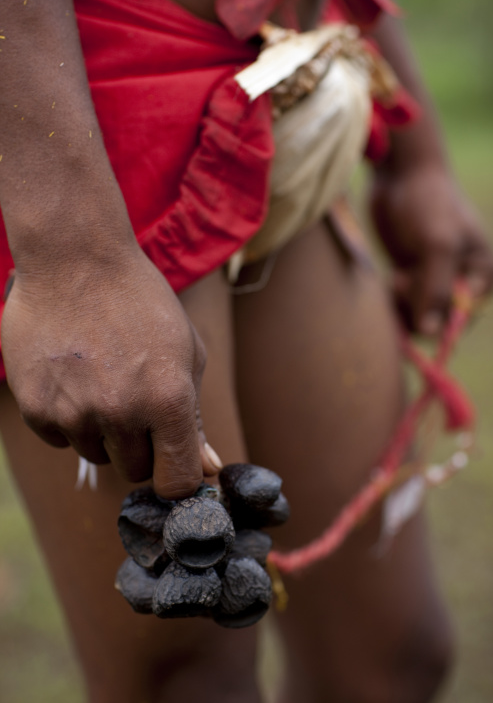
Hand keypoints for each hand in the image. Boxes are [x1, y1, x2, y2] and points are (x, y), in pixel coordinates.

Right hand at [1, 244, 220, 498]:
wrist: (75, 260)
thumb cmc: (141, 303)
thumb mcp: (186, 352)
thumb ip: (194, 418)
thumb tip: (208, 469)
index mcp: (168, 401)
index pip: (177, 481)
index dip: (177, 478)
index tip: (171, 463)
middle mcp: (121, 413)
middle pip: (134, 471)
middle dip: (140, 447)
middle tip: (135, 403)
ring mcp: (74, 413)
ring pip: (97, 455)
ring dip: (103, 431)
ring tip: (102, 380)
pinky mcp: (36, 408)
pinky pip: (60, 440)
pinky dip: (69, 419)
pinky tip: (73, 377)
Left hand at [370, 165, 492, 335]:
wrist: (399, 176)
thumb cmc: (427, 205)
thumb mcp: (437, 246)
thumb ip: (436, 290)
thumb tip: (430, 334)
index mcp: (482, 277)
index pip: (461, 322)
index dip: (436, 316)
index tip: (416, 286)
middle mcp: (462, 284)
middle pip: (437, 324)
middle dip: (416, 307)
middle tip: (402, 278)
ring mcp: (435, 284)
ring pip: (415, 320)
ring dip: (401, 306)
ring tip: (396, 277)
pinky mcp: (410, 281)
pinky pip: (401, 309)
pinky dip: (391, 302)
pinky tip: (388, 280)